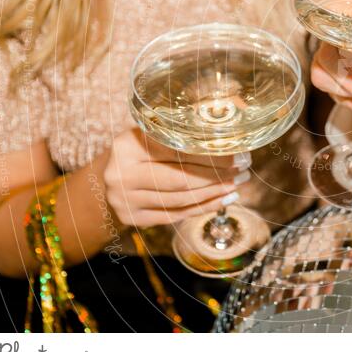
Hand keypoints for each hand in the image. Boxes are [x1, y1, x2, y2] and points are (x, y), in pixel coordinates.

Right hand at [104, 129, 247, 226]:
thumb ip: (179, 133)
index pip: (177, 151)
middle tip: (243, 170)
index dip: (211, 154)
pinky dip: (202, 208)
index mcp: (126, 145)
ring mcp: (124, 200)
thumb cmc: (139, 148)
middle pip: (180, 178)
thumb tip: (227, 134)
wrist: (108, 175)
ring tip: (236, 185)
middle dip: (216, 176)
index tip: (238, 153)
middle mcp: (121, 174)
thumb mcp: (150, 133)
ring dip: (213, 194)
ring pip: (180, 199)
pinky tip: (222, 201)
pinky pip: (175, 215)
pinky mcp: (132, 218)